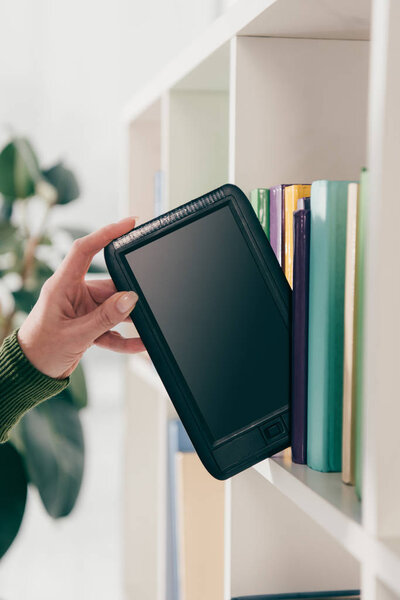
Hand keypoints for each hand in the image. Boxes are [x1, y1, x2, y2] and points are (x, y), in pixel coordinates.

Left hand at [18, 218, 144, 379]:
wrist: (31, 374)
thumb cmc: (40, 351)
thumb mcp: (76, 335)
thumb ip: (105, 318)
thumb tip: (130, 299)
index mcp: (61, 286)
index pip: (85, 250)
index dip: (106, 233)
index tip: (129, 223)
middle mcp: (72, 293)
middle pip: (109, 284)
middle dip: (128, 294)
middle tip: (148, 301)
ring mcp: (81, 308)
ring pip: (113, 307)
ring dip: (128, 319)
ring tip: (147, 328)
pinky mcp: (87, 324)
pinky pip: (111, 326)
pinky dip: (124, 337)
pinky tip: (138, 344)